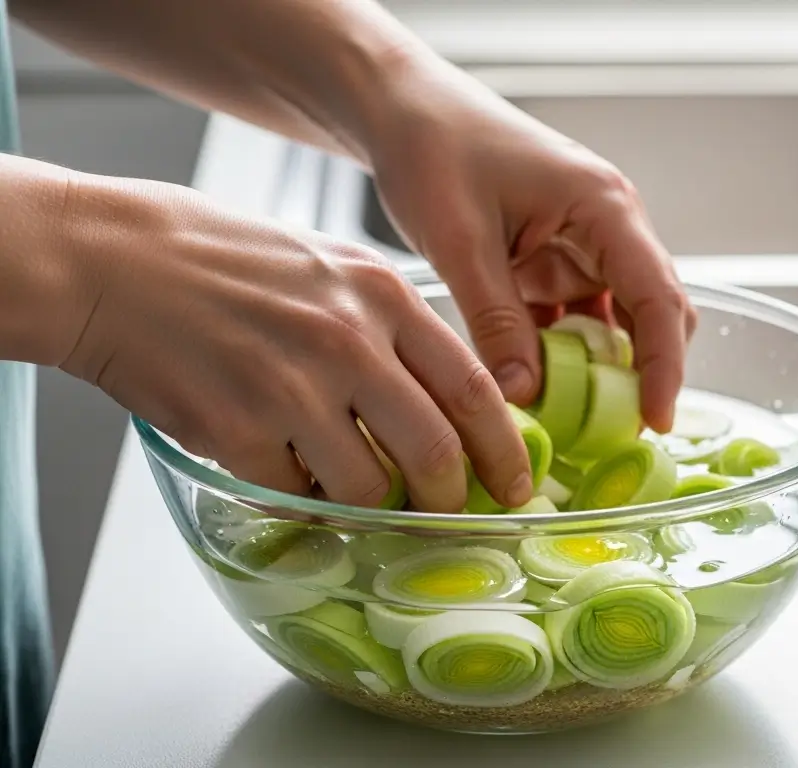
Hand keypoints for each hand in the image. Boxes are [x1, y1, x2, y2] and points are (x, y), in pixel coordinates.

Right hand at [56, 172, 532, 512]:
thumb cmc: (222, 261)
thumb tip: (444, 402)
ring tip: (338, 483)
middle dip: (446, 500)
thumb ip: (391, 329)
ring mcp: (293, 386)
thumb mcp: (331, 269)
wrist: (113, 260)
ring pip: (366, 487)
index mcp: (383, 296)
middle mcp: (349, 341)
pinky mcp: (237, 428)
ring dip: (363, 504)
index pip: (474, 388)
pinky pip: (292, 495)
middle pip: (435, 453)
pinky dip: (294, 498)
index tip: (515, 483)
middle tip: (440, 514)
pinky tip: (278, 467)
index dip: (503, 449)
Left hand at [357, 61, 696, 433]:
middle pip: (655, 313)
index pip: (658, 296)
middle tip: (616, 435)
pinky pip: (575, 323)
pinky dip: (563, 360)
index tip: (656, 420)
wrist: (403, 111)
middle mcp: (609, 228)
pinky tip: (538, 391)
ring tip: (573, 423)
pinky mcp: (555, 264)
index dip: (665, 364)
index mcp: (603, 207)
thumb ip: (496, 321)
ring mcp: (585, 248)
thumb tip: (525, 398)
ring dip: (600, 371)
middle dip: (643, 373)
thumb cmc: (434, 149)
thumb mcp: (460, 241)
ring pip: (617, 325)